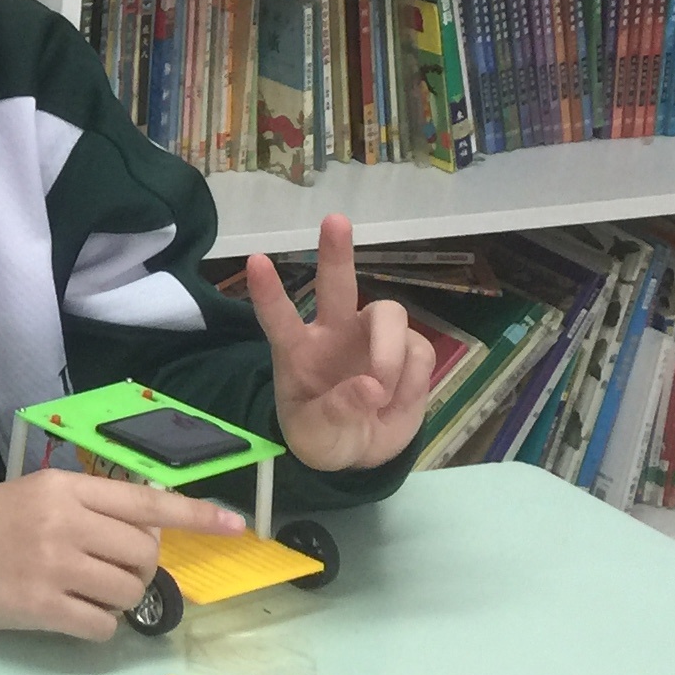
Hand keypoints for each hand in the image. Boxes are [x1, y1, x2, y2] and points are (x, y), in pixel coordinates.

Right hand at [0, 469, 243, 638]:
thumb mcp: (42, 496)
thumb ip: (94, 508)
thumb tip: (153, 536)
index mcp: (67, 488)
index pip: (147, 501)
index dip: (196, 516)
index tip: (237, 526)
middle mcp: (65, 521)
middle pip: (145, 555)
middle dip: (140, 570)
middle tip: (109, 572)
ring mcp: (53, 565)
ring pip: (128, 592)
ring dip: (118, 600)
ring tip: (85, 592)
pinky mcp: (40, 606)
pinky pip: (102, 626)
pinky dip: (97, 627)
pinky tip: (70, 615)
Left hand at [248, 213, 438, 471]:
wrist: (360, 453)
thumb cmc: (324, 435)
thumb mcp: (316, 437)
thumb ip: (336, 414)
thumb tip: (370, 388)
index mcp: (298, 350)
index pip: (278, 317)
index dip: (268, 292)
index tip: (255, 260)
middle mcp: (335, 333)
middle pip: (339, 284)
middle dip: (336, 252)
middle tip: (334, 220)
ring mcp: (372, 338)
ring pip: (390, 315)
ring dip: (390, 354)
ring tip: (381, 394)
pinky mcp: (409, 352)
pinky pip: (419, 352)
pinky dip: (412, 381)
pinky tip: (397, 401)